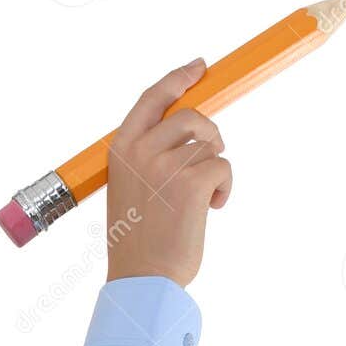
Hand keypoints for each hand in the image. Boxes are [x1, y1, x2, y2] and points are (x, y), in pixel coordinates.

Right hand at [105, 59, 232, 288]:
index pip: (152, 97)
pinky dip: (224, 186)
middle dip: (209, 132)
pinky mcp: (192, 182)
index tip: (199, 67)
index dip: (178, 78)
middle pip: (190, 116)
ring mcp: (165, 166)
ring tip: (202, 200)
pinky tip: (211, 208)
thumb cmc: (139, 240)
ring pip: (208, 146)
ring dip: (214, 169)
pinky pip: (222, 166)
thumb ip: (147, 155)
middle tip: (214, 152)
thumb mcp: (130, 188)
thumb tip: (187, 129)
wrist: (143, 278)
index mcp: (121, 150)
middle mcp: (141, 152)